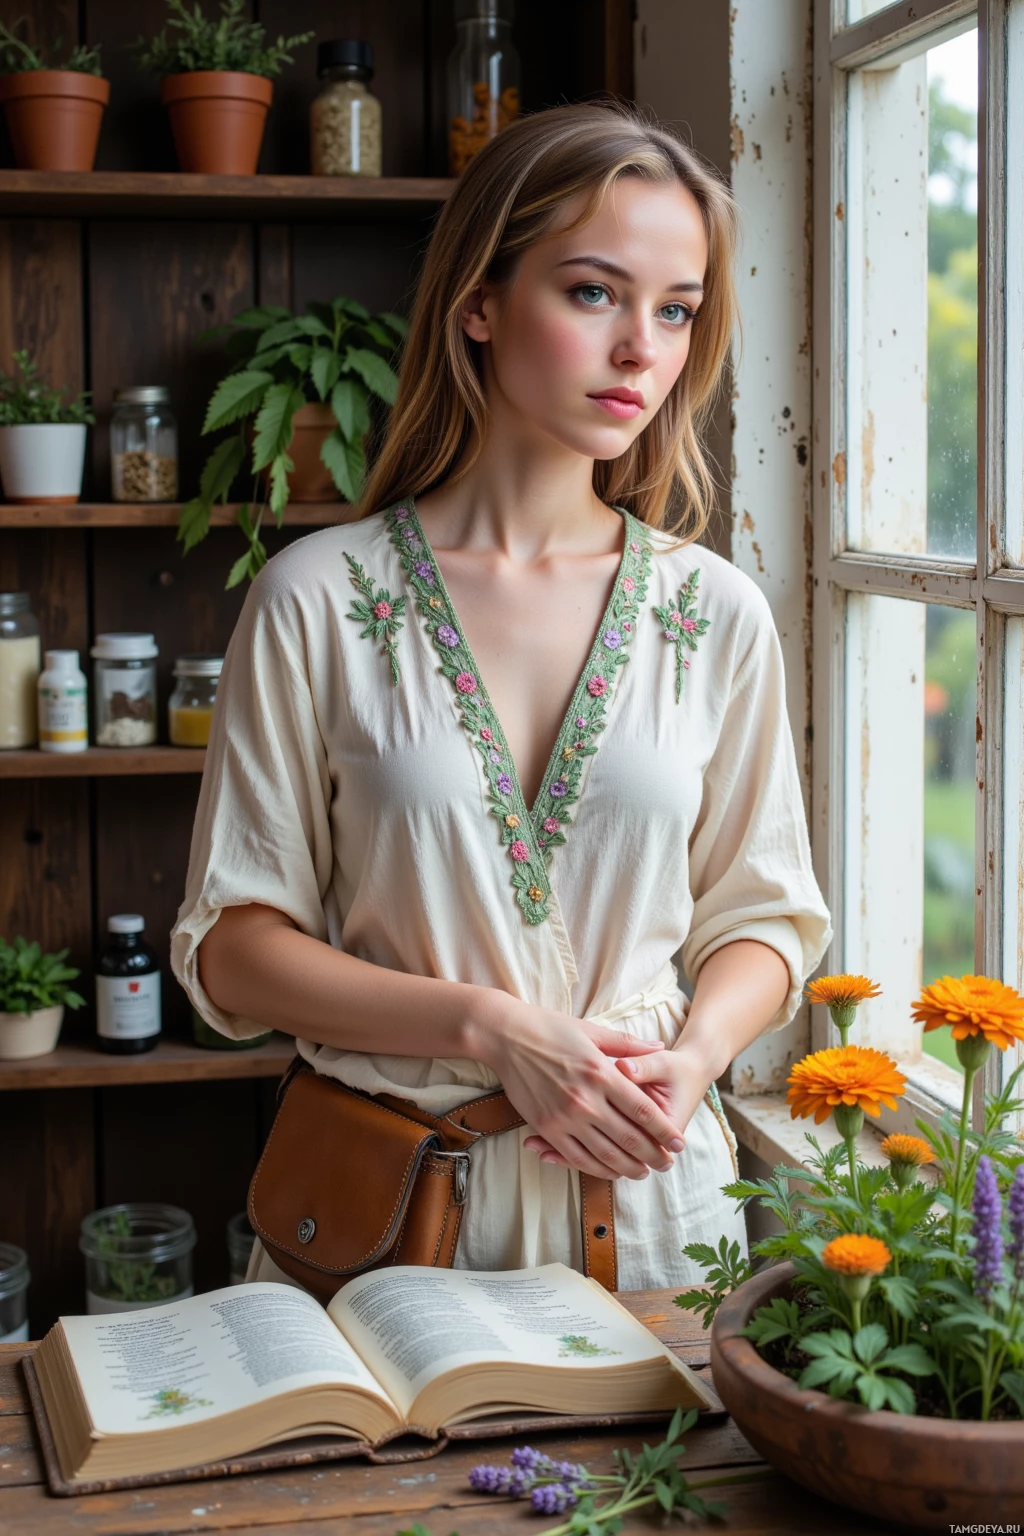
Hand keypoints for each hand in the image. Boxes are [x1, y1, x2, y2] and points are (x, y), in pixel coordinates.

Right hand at [481, 998, 683, 1180]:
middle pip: (629, 1138)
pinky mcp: (546, 1127)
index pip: (643, 1110)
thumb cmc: (551, 1029)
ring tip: (643, 1173)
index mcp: (602, 1073)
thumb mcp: (593, 1031)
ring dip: (627, 1167)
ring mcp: (565, 1116)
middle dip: (652, 1155)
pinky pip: (576, 1156)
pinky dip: (596, 1168)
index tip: (678, 1142)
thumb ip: (628, 1045)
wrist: (506, 1037)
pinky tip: (610, 1171)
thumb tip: (659, 1045)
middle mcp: (586, 1099)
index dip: (664, 1131)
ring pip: (605, 1154)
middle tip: (667, 1165)